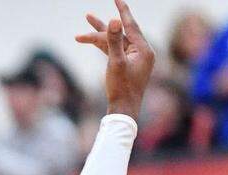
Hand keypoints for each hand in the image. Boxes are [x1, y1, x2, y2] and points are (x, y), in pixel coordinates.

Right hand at [75, 0, 154, 119]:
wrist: (124, 110)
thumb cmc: (122, 88)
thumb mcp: (116, 62)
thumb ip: (115, 40)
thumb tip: (114, 20)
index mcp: (143, 49)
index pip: (131, 25)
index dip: (122, 11)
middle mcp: (141, 52)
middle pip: (119, 33)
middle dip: (101, 27)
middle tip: (87, 16)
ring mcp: (133, 59)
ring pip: (114, 42)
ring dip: (99, 35)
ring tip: (84, 26)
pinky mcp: (126, 66)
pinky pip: (114, 51)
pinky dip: (103, 46)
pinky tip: (92, 40)